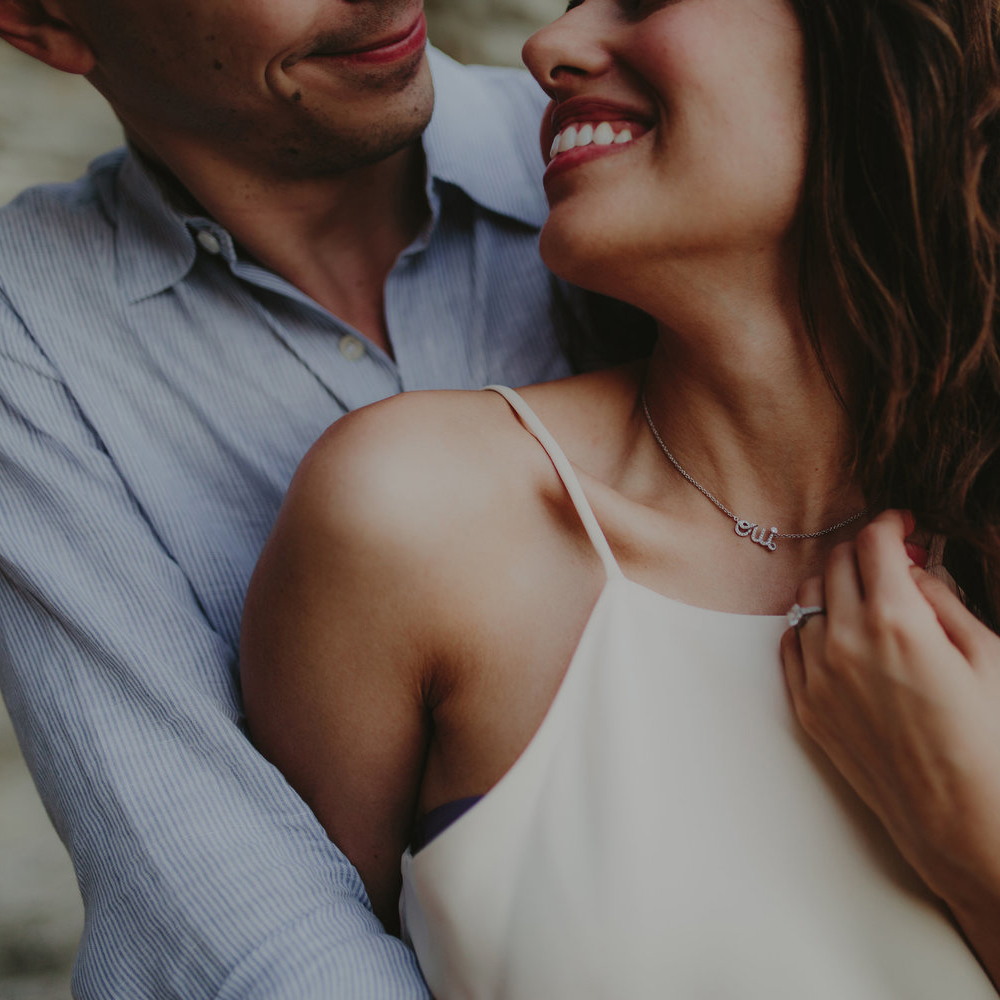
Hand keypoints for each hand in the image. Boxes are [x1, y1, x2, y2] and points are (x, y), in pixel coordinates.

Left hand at [781, 510, 999, 981]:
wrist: (962, 822)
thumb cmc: (990, 741)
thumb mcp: (988, 655)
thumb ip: (942, 599)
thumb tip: (913, 568)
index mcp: (895, 621)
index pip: (872, 542)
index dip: (889, 522)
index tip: (903, 524)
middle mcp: (844, 641)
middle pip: (836, 562)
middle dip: (864, 550)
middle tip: (892, 559)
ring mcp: (817, 675)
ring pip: (808, 598)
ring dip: (836, 584)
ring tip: (869, 596)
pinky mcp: (806, 706)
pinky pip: (790, 642)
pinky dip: (811, 624)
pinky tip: (840, 631)